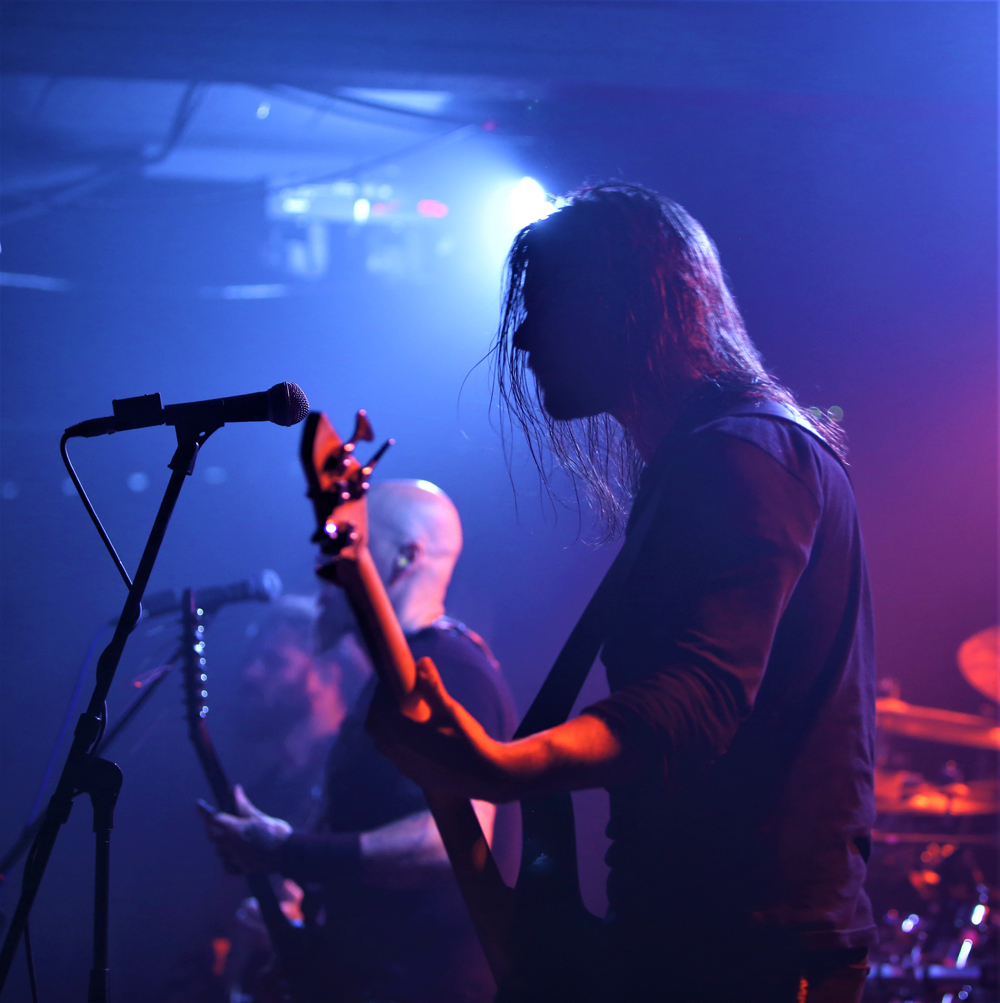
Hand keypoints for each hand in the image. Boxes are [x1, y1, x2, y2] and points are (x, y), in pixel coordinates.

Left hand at [197, 785, 291, 874]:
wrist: (289, 853)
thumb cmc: (276, 832)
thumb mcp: (259, 816)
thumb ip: (243, 805)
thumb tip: (235, 790)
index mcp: (235, 829)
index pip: (213, 819)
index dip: (206, 812)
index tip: (199, 805)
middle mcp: (231, 844)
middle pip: (211, 836)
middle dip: (213, 828)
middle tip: (220, 821)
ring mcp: (235, 858)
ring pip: (219, 851)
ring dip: (221, 843)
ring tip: (232, 836)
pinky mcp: (242, 868)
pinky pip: (227, 866)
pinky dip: (228, 861)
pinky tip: (236, 854)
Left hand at [366, 657, 510, 800]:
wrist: (484, 775)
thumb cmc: (466, 739)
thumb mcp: (449, 708)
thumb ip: (432, 685)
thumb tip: (422, 661)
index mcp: (400, 732)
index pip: (376, 710)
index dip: (380, 695)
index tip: (392, 685)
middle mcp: (398, 752)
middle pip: (374, 728)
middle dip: (380, 712)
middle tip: (397, 700)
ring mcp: (406, 767)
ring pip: (384, 745)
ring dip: (389, 730)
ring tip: (409, 718)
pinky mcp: (416, 778)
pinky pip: (399, 759)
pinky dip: (402, 746)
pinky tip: (422, 741)